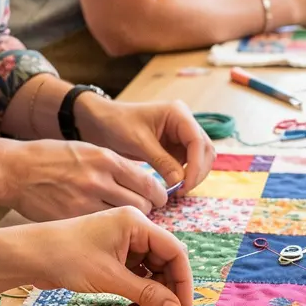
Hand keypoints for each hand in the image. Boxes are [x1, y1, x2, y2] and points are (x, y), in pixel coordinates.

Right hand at [1, 139, 171, 220]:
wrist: (14, 170)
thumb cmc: (51, 158)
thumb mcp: (88, 150)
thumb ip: (115, 165)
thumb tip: (143, 178)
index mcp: (106, 160)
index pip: (149, 183)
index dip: (159, 195)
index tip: (159, 199)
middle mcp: (99, 180)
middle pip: (143, 205)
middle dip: (148, 211)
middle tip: (144, 213)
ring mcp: (85, 202)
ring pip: (124, 221)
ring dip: (131, 224)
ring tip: (126, 222)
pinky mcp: (72, 220)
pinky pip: (103, 229)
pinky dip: (110, 231)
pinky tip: (107, 229)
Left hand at [21, 207, 193, 305]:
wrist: (28, 255)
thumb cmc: (67, 258)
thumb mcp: (110, 278)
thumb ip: (146, 293)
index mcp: (137, 223)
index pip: (175, 251)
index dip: (183, 280)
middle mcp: (134, 228)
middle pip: (166, 259)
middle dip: (169, 287)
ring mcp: (123, 240)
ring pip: (152, 267)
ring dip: (154, 290)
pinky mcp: (112, 252)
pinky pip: (137, 271)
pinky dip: (139, 288)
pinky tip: (134, 305)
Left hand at [75, 96, 214, 193]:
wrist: (101, 122)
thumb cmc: (116, 124)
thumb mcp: (138, 143)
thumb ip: (162, 162)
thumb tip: (180, 182)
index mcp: (178, 113)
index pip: (198, 141)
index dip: (196, 165)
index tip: (186, 184)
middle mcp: (185, 122)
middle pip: (205, 150)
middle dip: (198, 172)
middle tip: (182, 191)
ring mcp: (182, 134)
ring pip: (200, 158)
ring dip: (193, 174)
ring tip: (177, 190)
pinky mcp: (176, 146)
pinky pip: (189, 163)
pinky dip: (185, 175)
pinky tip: (173, 185)